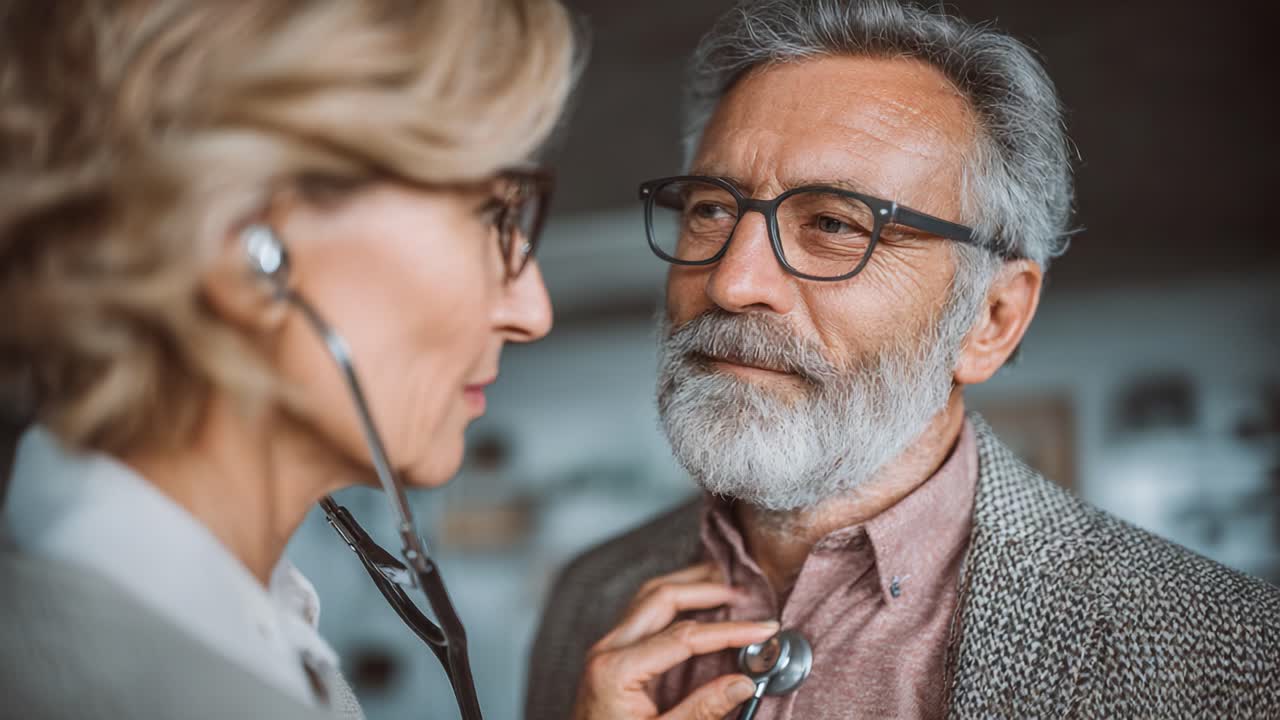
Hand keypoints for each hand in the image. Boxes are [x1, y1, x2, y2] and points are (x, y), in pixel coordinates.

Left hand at [571, 562, 776, 719]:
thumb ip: (702, 711)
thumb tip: (744, 683)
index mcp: (616, 670)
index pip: (684, 637)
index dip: (729, 630)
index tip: (763, 629)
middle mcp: (607, 650)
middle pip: (661, 597)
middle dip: (706, 590)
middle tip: (745, 595)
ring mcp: (606, 648)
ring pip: (648, 596)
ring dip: (687, 585)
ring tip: (723, 586)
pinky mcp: (610, 653)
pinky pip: (641, 611)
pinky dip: (672, 600)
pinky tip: (694, 602)